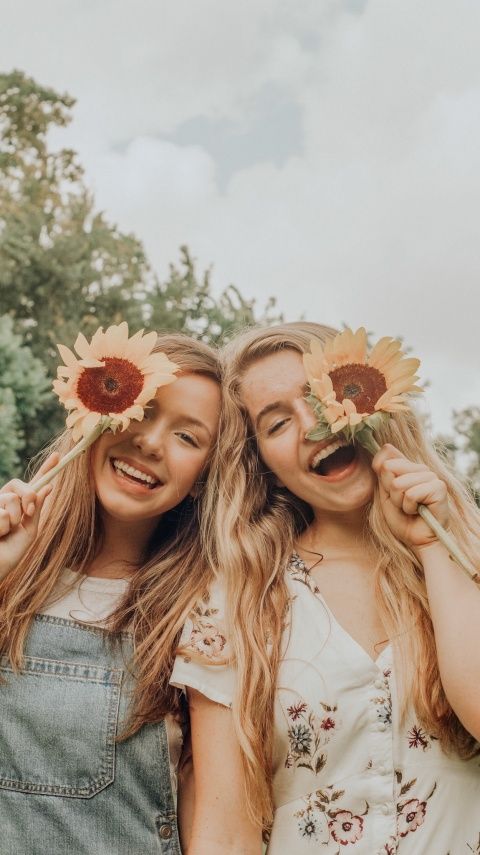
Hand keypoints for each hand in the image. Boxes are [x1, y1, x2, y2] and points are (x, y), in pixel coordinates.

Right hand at [0, 453, 58, 579]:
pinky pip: (2, 513)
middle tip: (26, 515)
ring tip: (4, 533)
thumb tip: (47, 487)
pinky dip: (3, 527)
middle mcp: (6, 500)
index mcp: (21, 505)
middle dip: (28, 496)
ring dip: (13, 520)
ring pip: (11, 498)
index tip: (58, 456)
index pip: (35, 483)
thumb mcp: (30, 530)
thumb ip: (36, 509)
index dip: (46, 469)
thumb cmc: (11, 551)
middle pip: (21, 484)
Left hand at [371, 444, 448, 552]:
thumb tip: (386, 446)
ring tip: (410, 509)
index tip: (390, 492)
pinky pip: (411, 494)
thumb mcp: (385, 494)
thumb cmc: (402, 519)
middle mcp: (421, 468)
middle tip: (402, 504)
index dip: (382, 475)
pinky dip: (409, 507)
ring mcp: (432, 476)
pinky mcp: (439, 487)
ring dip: (400, 503)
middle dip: (390, 492)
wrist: (417, 540)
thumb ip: (383, 472)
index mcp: (408, 467)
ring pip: (398, 483)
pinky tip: (419, 512)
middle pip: (389, 467)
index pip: (387, 453)